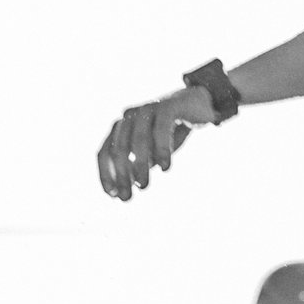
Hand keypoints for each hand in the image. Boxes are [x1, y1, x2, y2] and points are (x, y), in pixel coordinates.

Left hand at [97, 86, 218, 199]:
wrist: (199, 105)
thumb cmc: (171, 132)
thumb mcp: (151, 152)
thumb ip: (137, 166)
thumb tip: (121, 193)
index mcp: (121, 127)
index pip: (105, 152)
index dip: (105, 174)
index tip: (112, 195)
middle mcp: (129, 117)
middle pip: (118, 149)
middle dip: (121, 176)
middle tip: (127, 198)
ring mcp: (147, 109)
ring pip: (138, 141)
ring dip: (139, 166)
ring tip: (143, 186)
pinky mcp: (167, 106)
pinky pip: (161, 130)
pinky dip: (161, 150)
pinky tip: (165, 167)